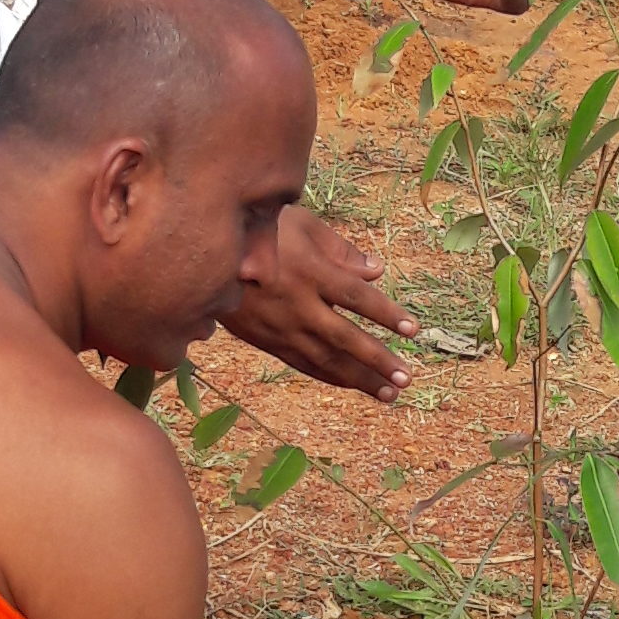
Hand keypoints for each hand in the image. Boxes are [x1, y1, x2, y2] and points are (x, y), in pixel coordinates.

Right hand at [218, 201, 414, 399]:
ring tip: (388, 394)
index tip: (414, 330)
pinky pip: (302, 363)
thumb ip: (341, 249)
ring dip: (358, 379)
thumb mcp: (301, 224)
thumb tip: (377, 272)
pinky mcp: (266, 340)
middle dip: (377, 360)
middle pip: (344, 338)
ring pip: (324, 360)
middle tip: (406, 379)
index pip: (357, 298)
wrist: (204, 255)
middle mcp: (297, 305)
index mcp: (310, 271)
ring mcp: (280, 327)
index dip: (387, 315)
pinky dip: (329, 376)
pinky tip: (351, 385)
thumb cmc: (260, 230)